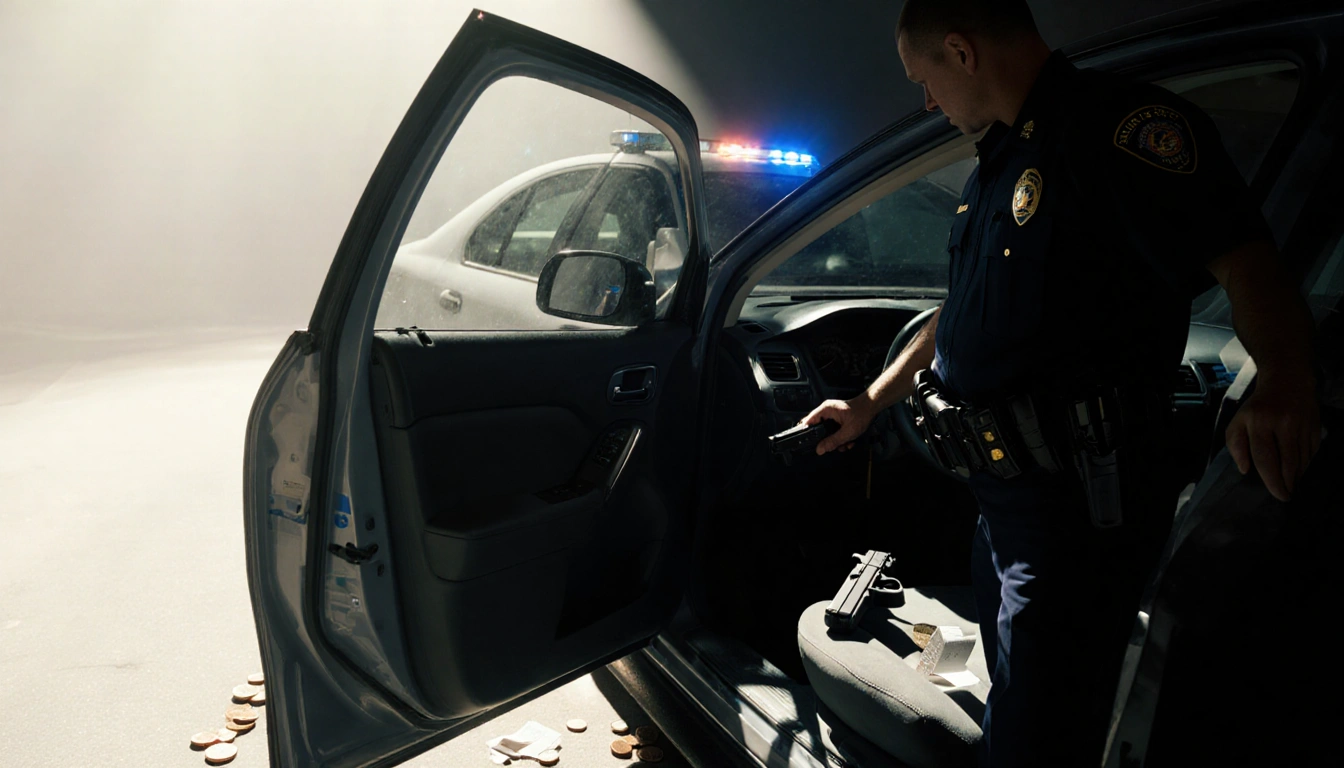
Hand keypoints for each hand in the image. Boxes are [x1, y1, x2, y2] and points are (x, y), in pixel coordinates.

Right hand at [801, 398, 876, 454]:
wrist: (872, 407)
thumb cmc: (861, 414)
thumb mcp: (847, 432)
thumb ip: (833, 441)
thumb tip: (820, 449)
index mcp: (825, 410)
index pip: (809, 421)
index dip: (807, 433)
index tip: (808, 443)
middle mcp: (827, 411)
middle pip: (819, 430)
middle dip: (828, 440)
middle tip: (835, 445)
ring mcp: (832, 416)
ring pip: (828, 432)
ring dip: (837, 441)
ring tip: (846, 443)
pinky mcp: (837, 419)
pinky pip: (834, 431)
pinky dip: (841, 437)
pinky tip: (849, 440)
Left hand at [1225, 381, 1321, 500]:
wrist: (1287, 382)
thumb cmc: (1258, 408)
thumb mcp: (1238, 421)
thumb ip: (1235, 445)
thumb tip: (1245, 469)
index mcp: (1258, 422)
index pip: (1264, 457)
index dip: (1271, 480)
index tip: (1277, 494)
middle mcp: (1282, 423)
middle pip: (1287, 462)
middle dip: (1287, 483)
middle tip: (1286, 495)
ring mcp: (1301, 424)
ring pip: (1302, 460)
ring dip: (1298, 476)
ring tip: (1292, 485)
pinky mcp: (1315, 426)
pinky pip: (1313, 453)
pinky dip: (1307, 465)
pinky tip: (1301, 471)